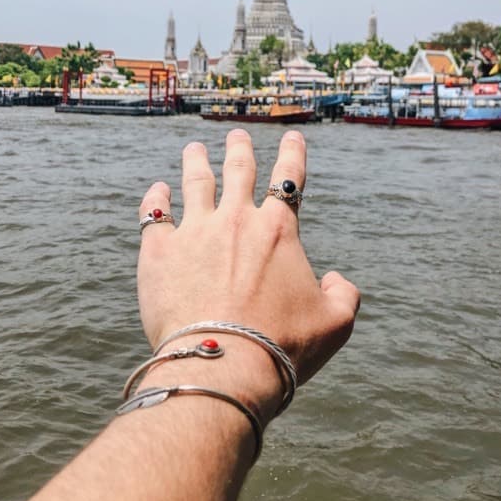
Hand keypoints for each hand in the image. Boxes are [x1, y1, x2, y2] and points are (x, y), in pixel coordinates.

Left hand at [136, 129, 359, 415]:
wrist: (223, 364)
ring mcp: (195, 231)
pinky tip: (157, 190)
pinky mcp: (159, 252)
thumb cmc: (284, 346)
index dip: (293, 154)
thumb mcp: (336, 324)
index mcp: (278, 230)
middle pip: (239, 172)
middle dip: (240, 151)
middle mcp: (236, 220)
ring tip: (194, 150)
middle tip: (237, 137)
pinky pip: (155, 214)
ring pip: (196, 183)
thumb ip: (345, 295)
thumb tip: (337, 280)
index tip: (293, 137)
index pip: (290, 179)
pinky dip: (156, 198)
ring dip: (196, 163)